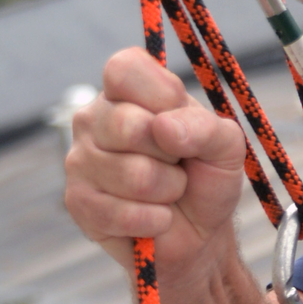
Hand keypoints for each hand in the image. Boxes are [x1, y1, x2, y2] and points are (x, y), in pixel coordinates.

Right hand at [64, 49, 246, 282]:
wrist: (198, 234)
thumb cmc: (206, 178)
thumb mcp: (224, 145)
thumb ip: (204, 127)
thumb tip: (163, 127)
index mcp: (125, 89)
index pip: (124, 69)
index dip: (161, 96)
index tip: (178, 118)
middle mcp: (93, 117)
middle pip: (129, 126)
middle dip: (172, 154)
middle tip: (176, 162)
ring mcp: (80, 160)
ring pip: (134, 175)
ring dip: (168, 191)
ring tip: (167, 191)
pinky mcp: (78, 202)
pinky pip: (121, 213)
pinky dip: (155, 220)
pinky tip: (156, 218)